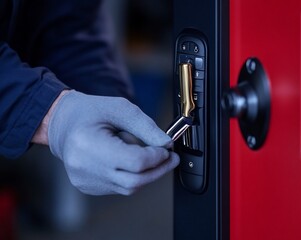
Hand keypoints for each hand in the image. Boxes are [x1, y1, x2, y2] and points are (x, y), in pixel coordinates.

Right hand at [46, 90, 178, 194]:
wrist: (62, 123)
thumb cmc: (91, 112)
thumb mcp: (121, 109)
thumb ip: (146, 127)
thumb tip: (167, 144)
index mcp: (89, 144)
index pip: (135, 162)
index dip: (157, 157)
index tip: (167, 149)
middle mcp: (84, 167)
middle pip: (135, 181)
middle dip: (158, 170)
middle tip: (170, 158)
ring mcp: (85, 181)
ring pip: (129, 187)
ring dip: (146, 173)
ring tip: (146, 154)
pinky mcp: (88, 187)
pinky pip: (120, 188)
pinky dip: (132, 176)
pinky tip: (128, 160)